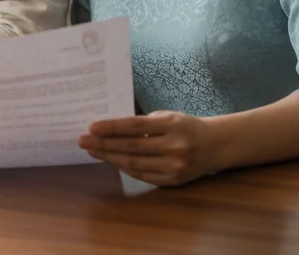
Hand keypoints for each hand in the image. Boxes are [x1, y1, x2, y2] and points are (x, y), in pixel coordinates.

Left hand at [79, 111, 218, 186]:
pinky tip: (111, 160)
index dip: (112, 128)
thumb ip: (144, 123)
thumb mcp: (168, 115)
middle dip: (104, 144)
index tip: (92, 127)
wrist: (215, 145)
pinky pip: (143, 176)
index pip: (135, 127)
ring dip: (110, 157)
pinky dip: (125, 168)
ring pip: (134, 164)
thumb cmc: (186, 126)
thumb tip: (112, 127)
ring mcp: (174, 167)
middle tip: (83, 141)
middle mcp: (173, 147)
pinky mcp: (173, 181)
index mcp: (171, 125)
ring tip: (92, 151)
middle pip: (131, 147)